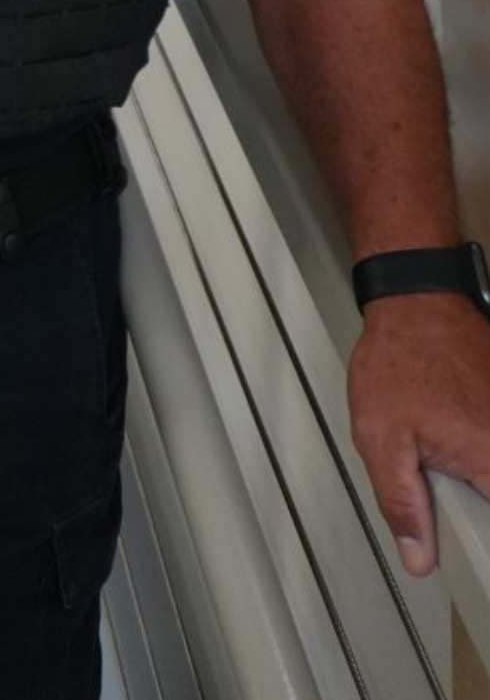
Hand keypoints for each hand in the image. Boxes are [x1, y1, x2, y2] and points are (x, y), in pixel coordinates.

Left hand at [347, 292, 489, 574]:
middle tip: (445, 482)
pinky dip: (479, 449)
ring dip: (475, 476)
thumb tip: (418, 558)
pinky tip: (456, 434)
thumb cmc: (398, 359)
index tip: (473, 550)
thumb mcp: (381, 438)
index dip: (485, 547)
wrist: (416, 302)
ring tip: (447, 456)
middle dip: (473, 500)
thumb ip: (403, 504)